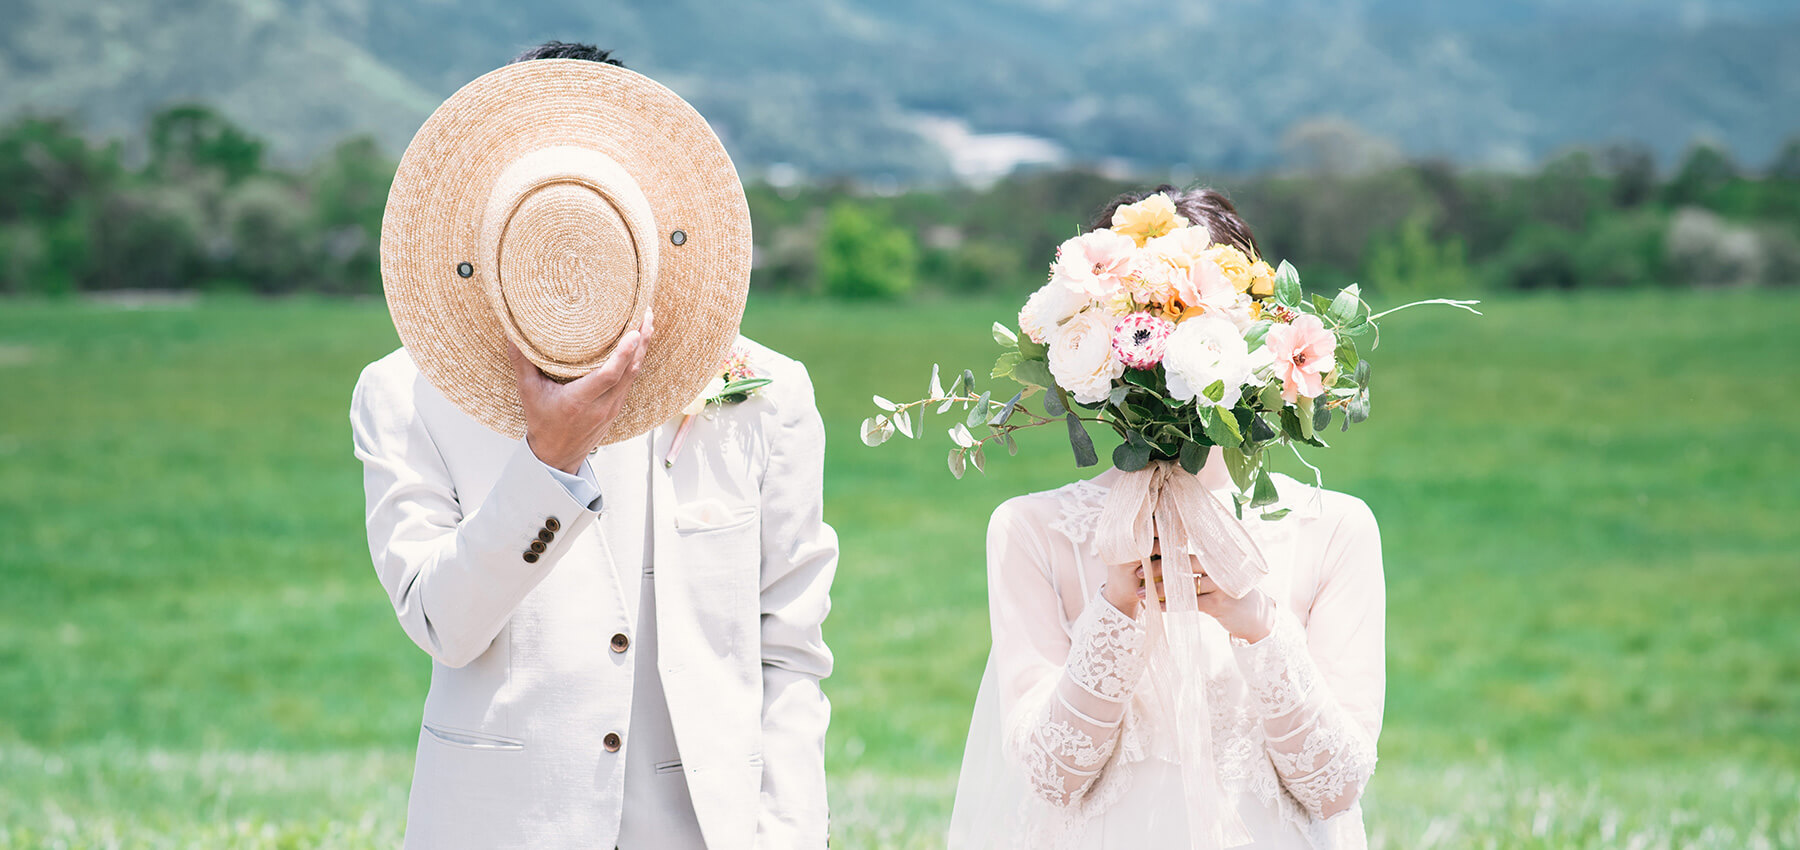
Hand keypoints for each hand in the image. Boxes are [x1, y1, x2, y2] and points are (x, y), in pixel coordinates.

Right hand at [508, 312, 653, 473]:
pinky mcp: (617, 406)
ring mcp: (613, 406)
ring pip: (634, 373)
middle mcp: (602, 405)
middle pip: (630, 370)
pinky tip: (639, 342)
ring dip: (643, 347)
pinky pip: (632, 379)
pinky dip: (637, 358)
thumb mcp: (528, 393)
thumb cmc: (542, 423)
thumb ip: (521, 362)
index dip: (624, 354)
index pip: (609, 376)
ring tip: (647, 319)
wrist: (558, 455)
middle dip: (641, 341)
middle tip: (646, 312)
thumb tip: (512, 333)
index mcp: (580, 401)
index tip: (634, 333)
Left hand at [1118, 538, 1274, 642]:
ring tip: (1141, 593)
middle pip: (1182, 563)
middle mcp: (1219, 567)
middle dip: (1157, 566)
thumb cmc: (1233, 593)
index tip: (1144, 547)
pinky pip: (1189, 603)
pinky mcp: (1219, 604)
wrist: (1258, 618)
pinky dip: (1170, 604)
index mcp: (1218, 556)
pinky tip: (1157, 606)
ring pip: (1182, 585)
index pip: (1187, 548)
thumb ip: (1202, 565)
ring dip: (1159, 589)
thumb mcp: (1221, 575)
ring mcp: (1220, 585)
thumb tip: (1168, 558)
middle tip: (1137, 570)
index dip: (1165, 547)